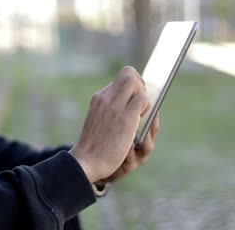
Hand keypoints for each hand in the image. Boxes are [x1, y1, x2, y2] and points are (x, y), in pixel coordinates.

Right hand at [69, 66, 149, 182]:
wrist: (86, 160)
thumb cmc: (94, 144)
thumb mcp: (97, 119)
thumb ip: (110, 108)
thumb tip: (129, 100)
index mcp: (99, 98)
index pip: (121, 77)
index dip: (132, 83)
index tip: (134, 97)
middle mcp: (106, 97)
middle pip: (129, 73)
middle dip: (140, 84)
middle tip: (141, 102)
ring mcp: (116, 106)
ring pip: (137, 84)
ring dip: (144, 97)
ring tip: (141, 113)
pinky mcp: (127, 119)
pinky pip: (144, 100)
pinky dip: (148, 107)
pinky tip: (141, 121)